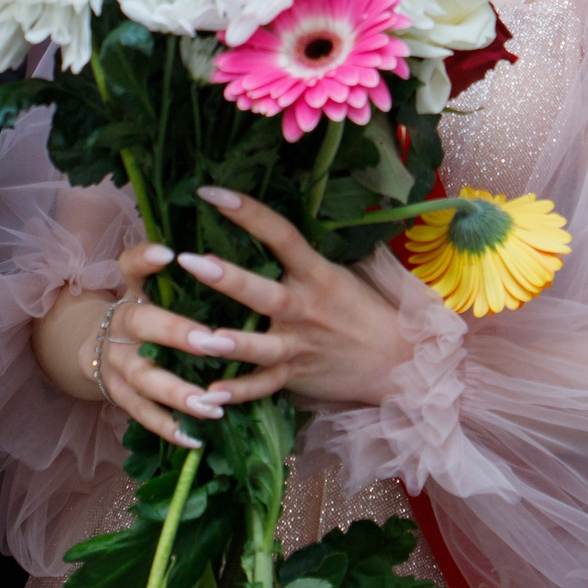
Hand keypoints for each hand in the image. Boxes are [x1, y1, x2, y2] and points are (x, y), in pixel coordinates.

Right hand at [59, 242, 295, 450]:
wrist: (96, 346)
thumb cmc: (146, 309)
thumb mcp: (152, 284)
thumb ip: (175, 269)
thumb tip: (195, 242)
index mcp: (133, 290)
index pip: (130, 267)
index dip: (145, 258)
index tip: (170, 253)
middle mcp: (121, 324)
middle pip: (143, 325)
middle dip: (177, 333)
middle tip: (211, 340)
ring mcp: (118, 364)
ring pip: (145, 379)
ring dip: (177, 393)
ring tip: (210, 404)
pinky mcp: (121, 397)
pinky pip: (144, 416)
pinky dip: (170, 428)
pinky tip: (196, 438)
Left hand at [169, 186, 413, 410]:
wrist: (397, 361)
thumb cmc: (361, 309)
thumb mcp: (336, 274)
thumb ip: (298, 259)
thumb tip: (256, 226)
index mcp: (317, 274)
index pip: (281, 235)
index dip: (248, 211)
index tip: (210, 191)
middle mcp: (305, 308)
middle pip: (264, 292)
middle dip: (228, 278)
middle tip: (190, 261)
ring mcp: (299, 346)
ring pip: (260, 346)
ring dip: (231, 343)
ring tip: (198, 338)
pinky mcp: (295, 377)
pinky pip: (264, 387)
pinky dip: (239, 392)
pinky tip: (210, 396)